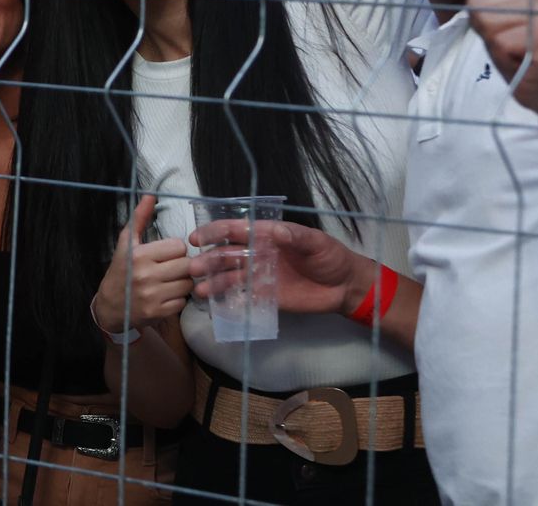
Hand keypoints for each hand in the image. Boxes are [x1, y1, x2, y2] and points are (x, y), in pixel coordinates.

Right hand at [91, 195, 192, 332]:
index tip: (166, 255)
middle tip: (170, 268)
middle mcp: (145, 275)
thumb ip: (140, 218)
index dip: (175, 250)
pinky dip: (178, 299)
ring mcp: (152, 296)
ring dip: (183, 283)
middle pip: (187, 265)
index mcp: (139, 255)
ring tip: (169, 281)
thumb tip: (151, 194)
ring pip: (188, 284)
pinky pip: (182, 302)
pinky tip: (166, 295)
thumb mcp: (127, 242)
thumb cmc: (121, 269)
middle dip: (182, 266)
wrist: (110, 305)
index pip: (179, 246)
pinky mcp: (158, 312)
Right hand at [189, 219, 373, 317]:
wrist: (344, 287)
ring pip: (230, 276)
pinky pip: (242, 297)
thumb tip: (277, 231)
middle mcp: (257, 254)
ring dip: (213, 281)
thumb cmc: (331, 257)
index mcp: (266, 236)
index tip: (197, 238)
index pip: (236, 231)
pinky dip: (227, 301)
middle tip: (193, 268)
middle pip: (227, 254)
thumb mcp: (316, 242)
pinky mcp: (265, 296)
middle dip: (209, 260)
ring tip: (199, 290)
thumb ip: (296, 237)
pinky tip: (215, 306)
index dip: (215, 232)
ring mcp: (259, 276)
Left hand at [461, 0, 537, 127]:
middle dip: (485, 30)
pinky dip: (503, 55)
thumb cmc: (517, 52)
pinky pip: (501, 41)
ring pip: (489, 23)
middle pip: (480, 6)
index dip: (479, 18)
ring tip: (512, 50)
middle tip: (506, 42)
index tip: (499, 30)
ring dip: (494, 44)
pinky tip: (518, 58)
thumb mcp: (493, 21)